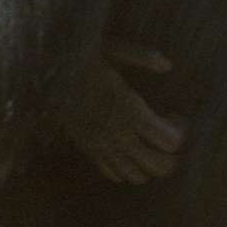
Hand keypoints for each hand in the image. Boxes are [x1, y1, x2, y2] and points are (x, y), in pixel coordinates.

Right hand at [67, 41, 185, 184]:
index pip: (171, 142)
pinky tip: (125, 147)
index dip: (179, 131)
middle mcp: (119, 133)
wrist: (46, 72)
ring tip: (148, 145)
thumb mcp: (114, 49)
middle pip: (159, 167)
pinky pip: (113, 173)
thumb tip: (167, 65)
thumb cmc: (81, 58)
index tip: (174, 114)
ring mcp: (102, 145)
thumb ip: (142, 56)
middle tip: (167, 135)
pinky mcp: (88, 148)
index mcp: (130, 108)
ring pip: (137, 176)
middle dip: (171, 156)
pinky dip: (125, 168)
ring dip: (149, 164)